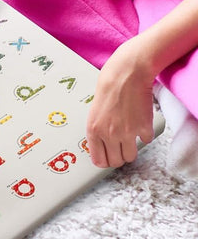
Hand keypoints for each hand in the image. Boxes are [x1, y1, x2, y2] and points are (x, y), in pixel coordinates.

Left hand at [85, 40, 155, 167]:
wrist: (125, 77)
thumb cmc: (107, 91)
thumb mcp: (93, 113)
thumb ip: (97, 132)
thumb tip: (101, 149)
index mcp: (93, 131)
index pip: (99, 160)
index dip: (105, 161)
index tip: (108, 159)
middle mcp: (109, 135)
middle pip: (116, 162)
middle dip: (118, 157)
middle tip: (120, 149)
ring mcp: (127, 133)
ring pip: (131, 157)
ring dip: (131, 149)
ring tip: (130, 139)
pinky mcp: (144, 128)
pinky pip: (146, 141)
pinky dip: (144, 135)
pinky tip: (140, 124)